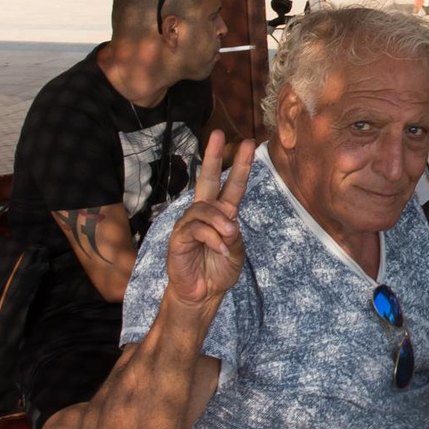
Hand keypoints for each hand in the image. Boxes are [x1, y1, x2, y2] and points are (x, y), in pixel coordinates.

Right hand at [164, 131, 254, 307]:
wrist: (203, 294)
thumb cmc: (218, 270)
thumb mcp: (236, 251)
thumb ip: (234, 235)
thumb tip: (228, 222)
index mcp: (221, 214)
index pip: (231, 185)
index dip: (240, 166)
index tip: (249, 144)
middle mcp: (204, 213)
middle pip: (207, 179)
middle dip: (212, 156)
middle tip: (218, 133)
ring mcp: (189, 223)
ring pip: (206, 209)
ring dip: (221, 223)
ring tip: (229, 237)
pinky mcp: (179, 238)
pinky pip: (196, 229)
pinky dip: (213, 238)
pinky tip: (220, 249)